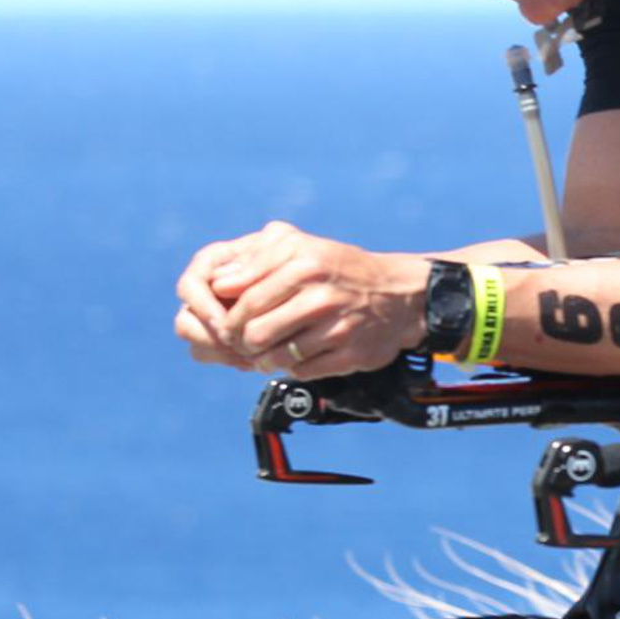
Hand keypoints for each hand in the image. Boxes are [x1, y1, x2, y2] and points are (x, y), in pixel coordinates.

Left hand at [173, 221, 425, 377]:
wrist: (400, 296)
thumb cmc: (340, 270)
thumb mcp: (302, 248)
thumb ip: (258, 258)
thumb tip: (219, 281)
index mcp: (302, 262)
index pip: (243, 297)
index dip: (227, 313)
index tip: (229, 319)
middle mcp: (319, 294)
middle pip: (253, 330)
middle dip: (241, 341)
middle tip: (243, 341)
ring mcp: (336, 327)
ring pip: (274, 355)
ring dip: (262, 358)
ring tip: (264, 352)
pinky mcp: (348, 354)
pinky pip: (300, 370)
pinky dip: (291, 366)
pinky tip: (295, 355)